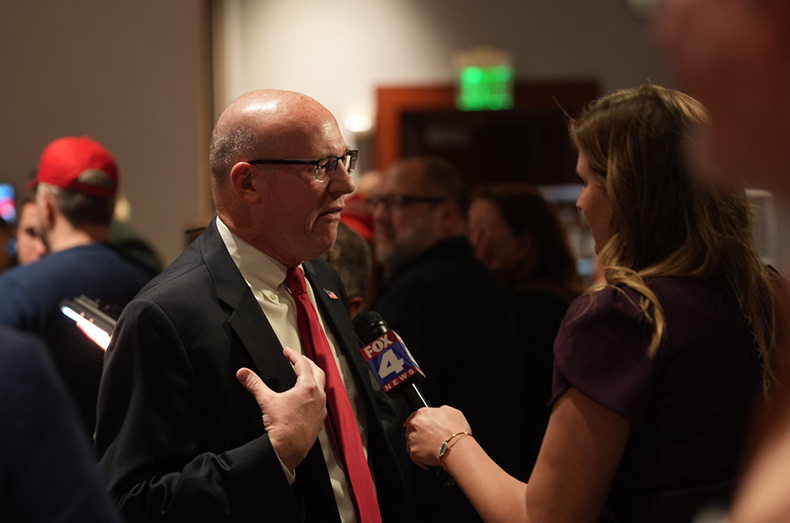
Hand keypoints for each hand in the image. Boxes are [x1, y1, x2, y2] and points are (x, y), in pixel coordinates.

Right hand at [236, 346, 326, 470]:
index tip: (287, 352)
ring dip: (314, 379)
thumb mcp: (266, 401)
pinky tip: (307, 400)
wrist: (287, 450)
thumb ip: (254, 384)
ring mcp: (321, 409)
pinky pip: (321, 402)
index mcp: (308, 388)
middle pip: (317, 372)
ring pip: (322, 387)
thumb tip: (243, 373)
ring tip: (305, 377)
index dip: (294, 355)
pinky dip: (315, 395)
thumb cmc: (281, 427)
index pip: (302, 364)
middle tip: (298, 360)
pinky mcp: (319, 420)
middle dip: (308, 363)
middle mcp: (318, 396)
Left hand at [405, 406, 471, 469]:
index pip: (414, 416)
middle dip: (418, 434)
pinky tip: (430, 458)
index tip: (424, 428)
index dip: (420, 423)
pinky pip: (415, 456)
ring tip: (431, 450)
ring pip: (412, 443)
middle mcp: (415, 425)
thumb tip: (440, 413)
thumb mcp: (452, 412)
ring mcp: (413, 439)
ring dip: (419, 446)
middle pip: (411, 429)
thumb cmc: (457, 432)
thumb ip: (441, 411)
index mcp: (423, 413)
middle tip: (429, 439)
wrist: (457, 448)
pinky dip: (421, 459)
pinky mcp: (414, 452)